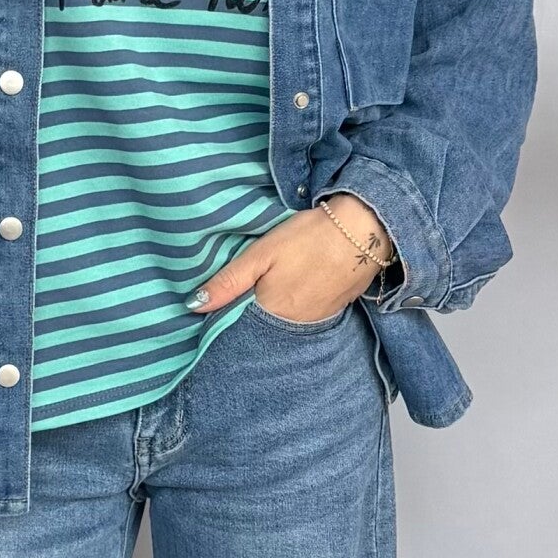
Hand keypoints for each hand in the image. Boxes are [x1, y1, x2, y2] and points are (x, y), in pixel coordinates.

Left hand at [186, 196, 395, 325]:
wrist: (364, 230)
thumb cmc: (308, 237)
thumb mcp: (262, 254)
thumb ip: (229, 281)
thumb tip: (193, 306)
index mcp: (271, 311)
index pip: (239, 325)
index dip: (227, 315)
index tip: (218, 305)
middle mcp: (294, 324)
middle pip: (263, 327)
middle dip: (251, 316)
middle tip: (246, 293)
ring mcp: (317, 319)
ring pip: (285, 323)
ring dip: (275, 312)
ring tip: (271, 289)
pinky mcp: (335, 310)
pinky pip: (307, 317)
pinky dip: (297, 308)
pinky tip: (296, 289)